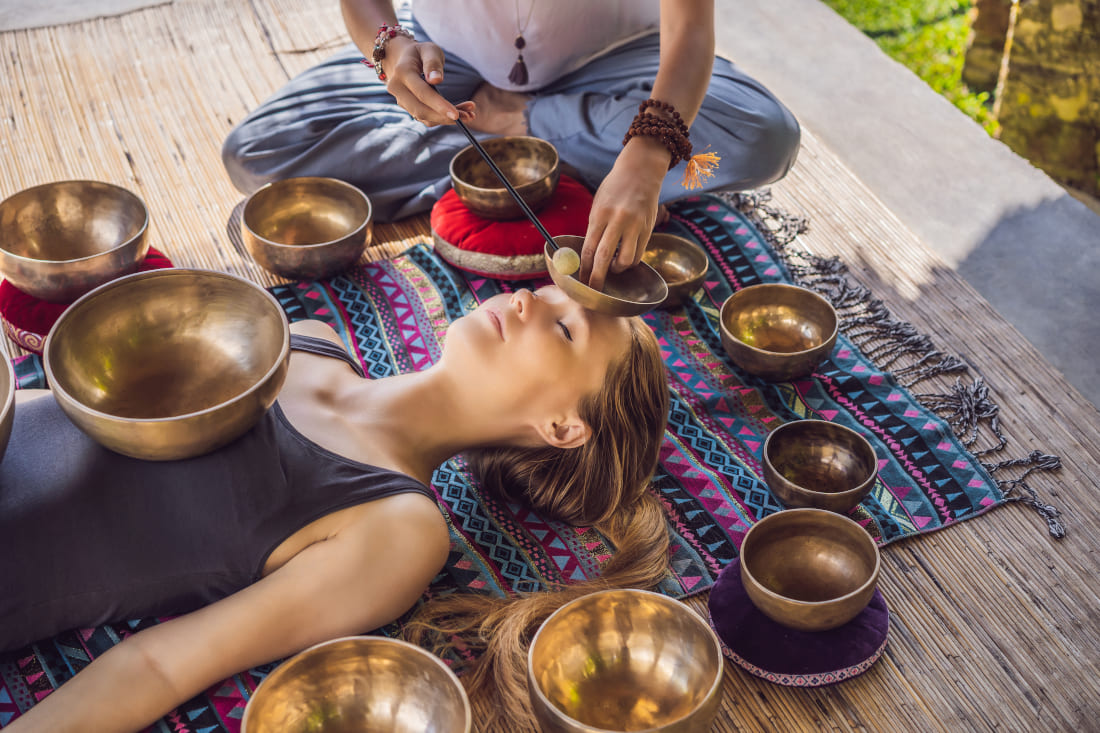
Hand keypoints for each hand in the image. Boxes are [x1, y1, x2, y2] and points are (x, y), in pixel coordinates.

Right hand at [381, 38, 475, 125]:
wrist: (403, 59)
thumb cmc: (420, 53)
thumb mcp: (429, 50)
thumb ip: (433, 63)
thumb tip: (437, 80)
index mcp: (402, 73)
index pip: (422, 93)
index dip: (439, 105)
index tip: (457, 115)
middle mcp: (398, 90)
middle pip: (421, 110)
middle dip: (444, 117)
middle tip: (469, 117)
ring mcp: (402, 101)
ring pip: (424, 117)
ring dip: (446, 119)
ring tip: (469, 115)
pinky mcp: (409, 108)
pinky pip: (426, 118)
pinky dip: (443, 118)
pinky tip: (461, 114)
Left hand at [580, 138, 670, 290]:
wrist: (641, 171)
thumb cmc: (615, 188)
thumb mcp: (599, 204)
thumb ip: (595, 228)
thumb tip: (588, 255)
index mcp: (600, 214)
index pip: (588, 248)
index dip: (584, 268)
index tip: (581, 279)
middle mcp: (618, 220)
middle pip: (604, 257)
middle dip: (597, 277)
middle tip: (594, 288)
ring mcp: (635, 225)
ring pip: (625, 260)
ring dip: (617, 269)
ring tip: (614, 267)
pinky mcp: (648, 228)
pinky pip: (639, 253)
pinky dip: (630, 261)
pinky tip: (625, 258)